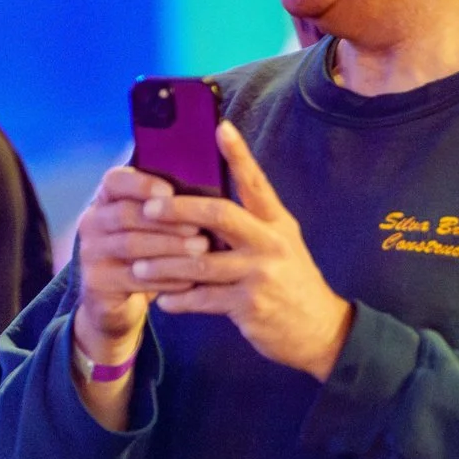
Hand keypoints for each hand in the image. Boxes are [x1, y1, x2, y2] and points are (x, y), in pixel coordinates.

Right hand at [73, 163, 211, 363]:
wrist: (114, 300)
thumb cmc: (145, 253)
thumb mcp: (149, 225)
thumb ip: (166, 206)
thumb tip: (210, 192)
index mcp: (105, 200)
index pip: (114, 181)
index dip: (141, 184)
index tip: (170, 192)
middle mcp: (91, 222)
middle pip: (126, 214)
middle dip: (166, 220)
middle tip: (199, 227)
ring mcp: (90, 253)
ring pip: (131, 245)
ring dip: (169, 247)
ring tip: (201, 250)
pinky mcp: (96, 282)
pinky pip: (134, 279)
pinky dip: (165, 278)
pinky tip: (190, 279)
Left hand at [126, 123, 355, 380]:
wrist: (320, 330)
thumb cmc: (289, 282)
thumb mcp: (280, 245)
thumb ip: (250, 225)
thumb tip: (205, 204)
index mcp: (277, 223)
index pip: (256, 182)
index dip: (239, 154)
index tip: (219, 128)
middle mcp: (270, 243)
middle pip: (220, 215)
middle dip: (178, 209)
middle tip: (147, 209)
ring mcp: (260, 274)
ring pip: (200, 264)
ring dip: (164, 265)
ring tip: (138, 266)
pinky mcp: (249, 305)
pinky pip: (202, 300)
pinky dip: (178, 301)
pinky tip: (162, 301)